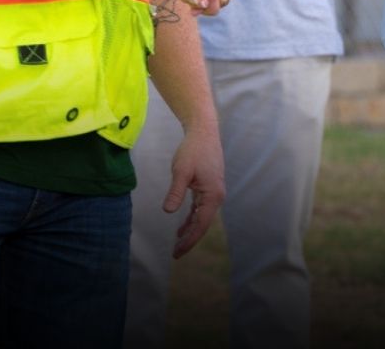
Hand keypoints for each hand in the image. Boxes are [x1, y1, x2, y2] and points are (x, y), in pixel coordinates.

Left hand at [162, 122, 224, 257]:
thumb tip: (168, 212)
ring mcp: (214, 191)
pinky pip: (201, 208)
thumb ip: (176, 192)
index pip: (200, 225)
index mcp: (213, 195)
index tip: (176, 253)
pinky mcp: (209, 186)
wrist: (203, 131)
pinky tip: (182, 225)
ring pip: (202, 216)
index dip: (188, 240)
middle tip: (175, 253)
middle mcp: (217, 196)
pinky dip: (192, 217)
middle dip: (190, 238)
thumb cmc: (193, 150)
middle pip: (203, 224)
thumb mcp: (181, 171)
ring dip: (190, 229)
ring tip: (177, 242)